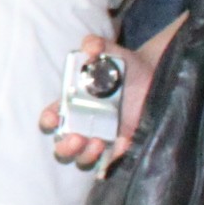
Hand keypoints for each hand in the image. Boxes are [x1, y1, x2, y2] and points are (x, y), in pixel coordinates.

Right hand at [44, 29, 157, 166]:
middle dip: (65, 146)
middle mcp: (84, 123)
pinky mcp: (121, 144)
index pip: (52, 116)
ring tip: (98, 143)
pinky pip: (112, 160)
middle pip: (63, 145)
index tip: (53, 120)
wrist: (155, 78)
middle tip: (78, 137)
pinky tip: (124, 144)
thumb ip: (97, 44)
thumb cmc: (125, 66)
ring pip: (83, 157)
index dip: (49, 120)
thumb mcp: (111, 51)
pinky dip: (115, 158)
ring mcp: (101, 135)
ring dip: (86, 155)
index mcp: (74, 103)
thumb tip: (90, 48)